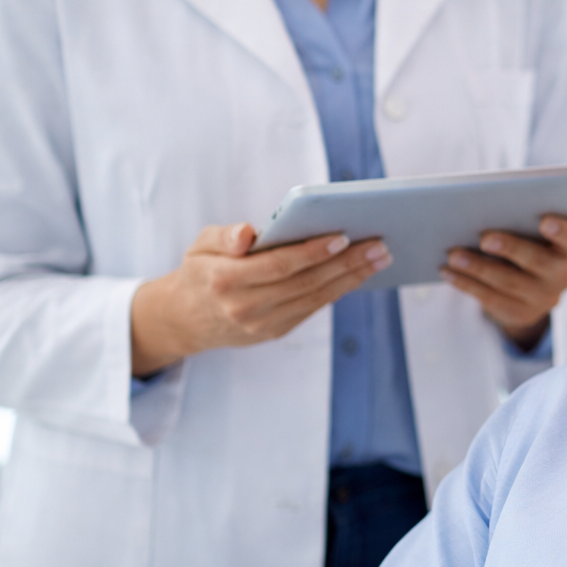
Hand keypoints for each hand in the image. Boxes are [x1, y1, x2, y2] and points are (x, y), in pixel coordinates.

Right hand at [130, 223, 389, 375]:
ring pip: (315, 299)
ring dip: (353, 278)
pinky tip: (360, 273)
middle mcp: (245, 306)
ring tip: (380, 257)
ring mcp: (262, 324)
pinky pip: (313, 309)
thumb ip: (224, 236)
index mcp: (225, 280)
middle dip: (347, 264)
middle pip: (306, 283)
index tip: (343, 236)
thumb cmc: (201, 270)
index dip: (312, 252)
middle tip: (379, 244)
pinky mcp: (275, 332)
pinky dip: (339, 291)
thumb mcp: (200, 245)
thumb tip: (247, 233)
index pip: (278, 265)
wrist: (185, 319)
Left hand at [441, 216, 566, 350]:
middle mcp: (565, 275)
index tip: (544, 221)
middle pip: (537, 261)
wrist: (534, 284)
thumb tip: (494, 199)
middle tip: (484, 238)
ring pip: (509, 283)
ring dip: (478, 268)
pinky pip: (492, 300)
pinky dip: (467, 285)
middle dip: (510, 248)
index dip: (561, 231)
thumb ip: (528, 214)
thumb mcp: (537, 228)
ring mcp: (545, 299)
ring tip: (453, 255)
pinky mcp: (522, 314)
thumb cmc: (531, 239)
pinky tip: (449, 273)